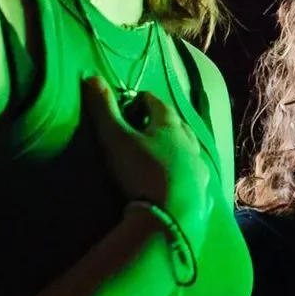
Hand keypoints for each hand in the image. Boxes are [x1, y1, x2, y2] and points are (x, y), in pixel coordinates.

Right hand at [80, 77, 213, 241]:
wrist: (171, 218)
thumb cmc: (141, 172)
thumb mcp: (115, 139)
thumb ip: (103, 109)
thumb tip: (91, 76)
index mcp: (170, 125)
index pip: (155, 102)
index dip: (138, 101)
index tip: (125, 110)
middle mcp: (190, 142)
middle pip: (176, 124)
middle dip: (159, 124)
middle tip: (140, 132)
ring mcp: (199, 168)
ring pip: (188, 151)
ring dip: (174, 149)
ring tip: (157, 158)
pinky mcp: (203, 193)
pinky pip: (194, 177)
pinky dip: (184, 175)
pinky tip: (175, 185)